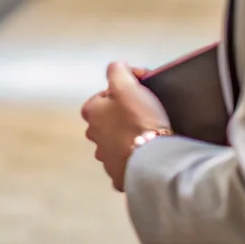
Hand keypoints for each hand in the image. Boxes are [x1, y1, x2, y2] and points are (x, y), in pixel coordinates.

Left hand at [80, 61, 171, 191]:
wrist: (153, 159)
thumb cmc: (139, 119)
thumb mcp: (126, 84)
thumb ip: (117, 69)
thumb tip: (117, 67)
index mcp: (91, 112)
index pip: (102, 96)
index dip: (122, 92)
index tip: (139, 93)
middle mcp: (94, 136)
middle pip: (108, 120)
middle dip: (123, 116)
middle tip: (145, 113)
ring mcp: (106, 158)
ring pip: (116, 143)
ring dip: (129, 138)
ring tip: (149, 135)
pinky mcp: (119, 176)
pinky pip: (127, 164)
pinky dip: (136, 159)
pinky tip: (149, 154)